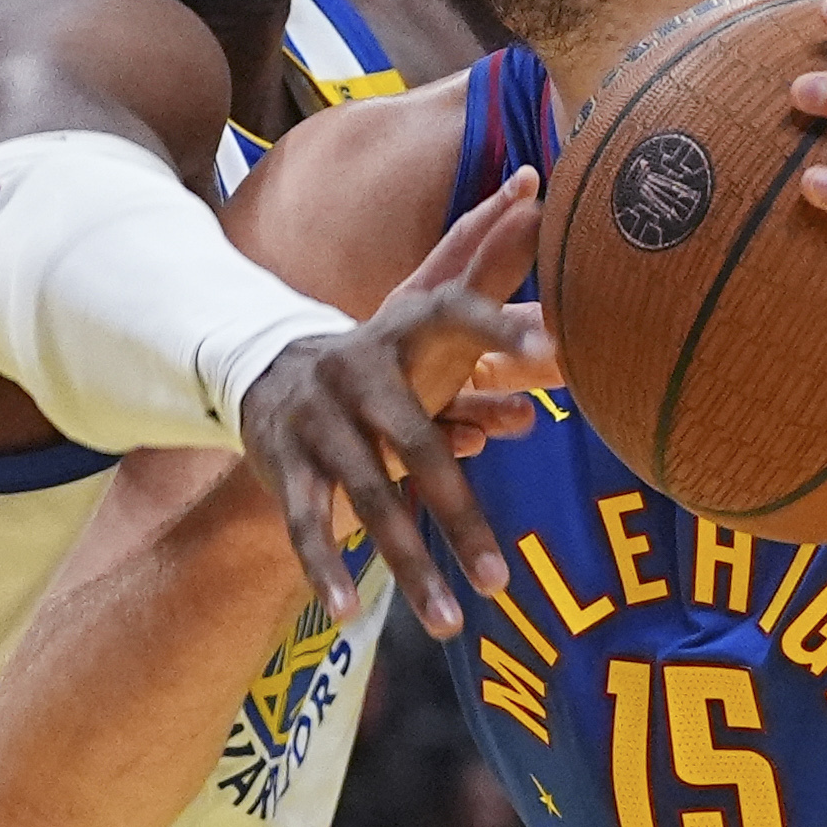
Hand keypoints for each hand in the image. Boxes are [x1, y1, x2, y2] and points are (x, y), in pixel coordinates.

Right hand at [240, 173, 553, 639]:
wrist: (268, 364)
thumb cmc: (384, 351)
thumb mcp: (428, 309)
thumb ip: (488, 269)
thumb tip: (542, 203)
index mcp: (404, 329)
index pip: (459, 315)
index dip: (504, 331)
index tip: (558, 355)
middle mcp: (360, 370)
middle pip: (417, 447)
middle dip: (459, 516)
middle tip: (502, 580)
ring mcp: (318, 421)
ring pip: (366, 499)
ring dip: (407, 564)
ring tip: (449, 623)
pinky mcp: (283, 462)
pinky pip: (306, 522)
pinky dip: (326, 568)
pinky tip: (346, 614)